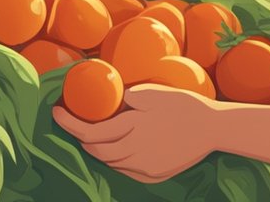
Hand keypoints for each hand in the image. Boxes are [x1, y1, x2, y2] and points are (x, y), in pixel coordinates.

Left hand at [53, 85, 220, 183]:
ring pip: (109, 163)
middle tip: (72, 122)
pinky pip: (125, 170)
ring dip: (97, 150)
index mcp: (133, 128)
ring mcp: (145, 167)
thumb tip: (111, 99)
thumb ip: (128, 97)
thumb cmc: (185, 105)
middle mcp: (136, 152)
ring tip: (92, 135)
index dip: (69, 123)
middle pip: (96, 151)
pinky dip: (114, 160)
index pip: (90, 130)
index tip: (55, 112)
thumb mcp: (154, 93)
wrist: (213, 129)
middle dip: (81, 138)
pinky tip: (115, 149)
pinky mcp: (154, 176)